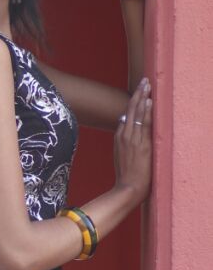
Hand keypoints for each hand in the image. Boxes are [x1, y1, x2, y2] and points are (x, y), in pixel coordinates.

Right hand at [113, 76, 152, 202]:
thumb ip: (124, 144)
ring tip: (147, 85)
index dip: (132, 103)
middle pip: (130, 110)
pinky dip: (146, 111)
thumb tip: (126, 129)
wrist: (128, 189)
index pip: (126, 116)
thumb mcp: (121, 158)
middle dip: (137, 94)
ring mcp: (132, 140)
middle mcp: (124, 136)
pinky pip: (144, 124)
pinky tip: (149, 100)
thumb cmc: (127, 177)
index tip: (139, 92)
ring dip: (142, 98)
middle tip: (144, 81)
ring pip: (137, 114)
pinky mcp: (141, 145)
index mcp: (119, 139)